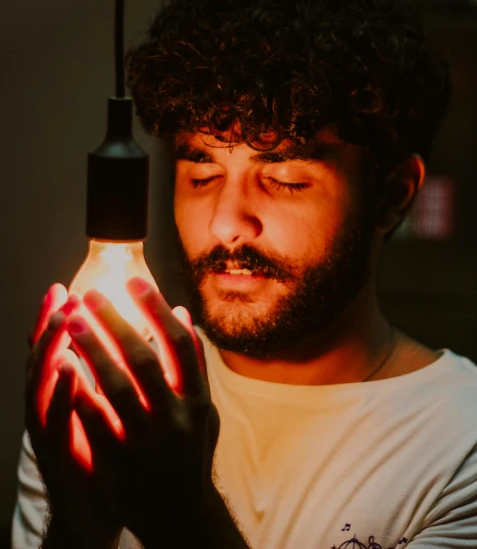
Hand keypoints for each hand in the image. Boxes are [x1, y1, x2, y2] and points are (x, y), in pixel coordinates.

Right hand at [25, 284, 122, 548]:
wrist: (91, 507)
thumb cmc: (99, 447)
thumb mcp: (101, 404)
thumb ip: (103, 368)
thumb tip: (118, 334)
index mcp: (62, 390)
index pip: (55, 347)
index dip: (55, 317)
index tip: (61, 286)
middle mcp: (49, 404)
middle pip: (44, 355)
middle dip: (52, 323)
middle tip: (61, 294)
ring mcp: (48, 428)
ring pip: (42, 381)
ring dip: (53, 347)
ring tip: (63, 318)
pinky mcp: (56, 452)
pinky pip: (58, 418)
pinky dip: (63, 391)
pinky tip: (69, 368)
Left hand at [66, 278, 220, 548]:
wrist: (179, 516)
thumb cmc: (188, 453)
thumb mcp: (203, 410)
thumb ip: (194, 364)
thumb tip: (182, 313)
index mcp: (197, 400)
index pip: (178, 343)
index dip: (155, 308)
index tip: (132, 280)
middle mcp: (175, 417)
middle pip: (142, 358)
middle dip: (114, 322)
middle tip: (90, 295)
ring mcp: (147, 440)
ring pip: (115, 385)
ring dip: (92, 349)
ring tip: (71, 322)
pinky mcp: (119, 461)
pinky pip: (94, 420)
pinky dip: (79, 391)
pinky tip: (63, 368)